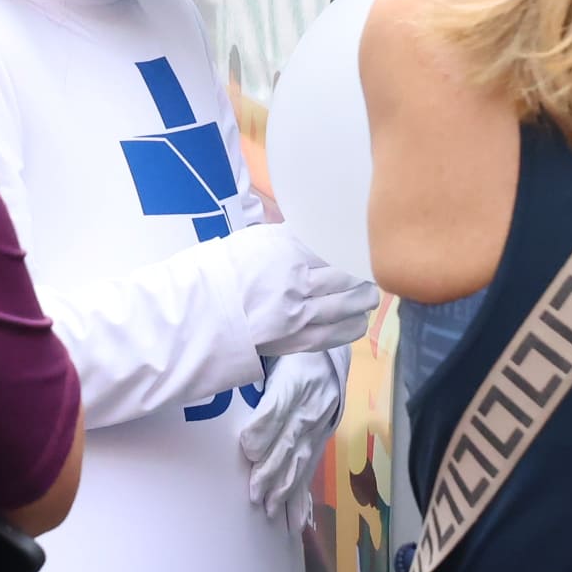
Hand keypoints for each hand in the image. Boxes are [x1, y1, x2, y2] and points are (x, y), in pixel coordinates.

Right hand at [208, 214, 380, 361]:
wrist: (202, 314)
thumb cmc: (225, 272)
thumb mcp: (257, 241)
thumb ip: (293, 237)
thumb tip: (321, 230)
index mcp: (287, 251)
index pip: (337, 244)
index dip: (354, 245)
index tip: (362, 243)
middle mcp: (299, 282)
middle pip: (350, 274)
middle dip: (364, 271)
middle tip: (369, 268)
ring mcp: (301, 314)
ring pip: (351, 303)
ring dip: (364, 297)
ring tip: (367, 293)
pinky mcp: (300, 341)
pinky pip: (340, 333)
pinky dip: (355, 324)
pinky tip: (358, 318)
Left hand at [239, 348, 347, 516]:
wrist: (327, 355)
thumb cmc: (288, 353)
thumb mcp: (273, 350)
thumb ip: (253, 364)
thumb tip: (228, 378)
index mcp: (293, 382)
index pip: (277, 409)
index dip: (263, 429)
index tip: (248, 449)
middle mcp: (308, 408)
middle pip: (287, 442)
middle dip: (271, 470)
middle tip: (253, 493)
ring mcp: (316, 427)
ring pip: (299, 460)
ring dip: (284, 487)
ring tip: (269, 509)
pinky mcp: (319, 441)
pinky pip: (309, 470)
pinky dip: (302, 497)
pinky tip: (296, 521)